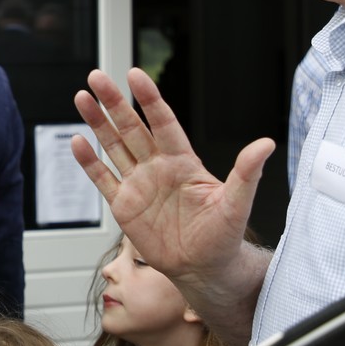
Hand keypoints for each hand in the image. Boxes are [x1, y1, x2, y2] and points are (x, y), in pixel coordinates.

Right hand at [70, 68, 273, 336]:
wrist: (204, 269)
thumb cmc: (224, 237)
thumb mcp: (237, 204)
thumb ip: (246, 173)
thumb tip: (266, 144)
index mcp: (183, 162)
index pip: (163, 123)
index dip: (149, 99)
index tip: (136, 76)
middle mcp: (158, 167)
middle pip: (131, 128)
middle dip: (113, 103)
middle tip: (97, 77)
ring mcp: (139, 184)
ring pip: (113, 147)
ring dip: (97, 123)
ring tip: (82, 98)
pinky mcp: (125, 205)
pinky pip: (104, 179)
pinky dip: (89, 162)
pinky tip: (78, 141)